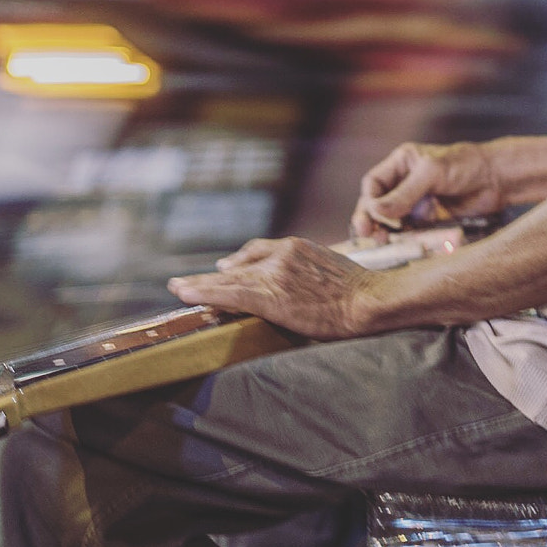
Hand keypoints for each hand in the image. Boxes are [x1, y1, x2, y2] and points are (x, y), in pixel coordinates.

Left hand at [167, 237, 381, 339]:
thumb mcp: (332, 268)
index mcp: (296, 246)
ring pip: (227, 280)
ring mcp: (273, 274)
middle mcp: (281, 254)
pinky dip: (203, 293)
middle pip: (237, 265)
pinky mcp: (270, 296)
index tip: (224, 270)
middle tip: (185, 282)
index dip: (238, 264)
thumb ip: (309, 269)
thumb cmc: (359, 291)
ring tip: (177, 289)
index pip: (258, 252)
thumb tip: (300, 283)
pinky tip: (184, 295)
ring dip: (198, 285)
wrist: (369, 300)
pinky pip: (229, 294)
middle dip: (210, 276)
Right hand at [352, 141, 504, 240]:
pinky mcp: (430, 221)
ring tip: (386, 243)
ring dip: (389, 234)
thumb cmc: (466, 165)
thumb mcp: (431, 173)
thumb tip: (375, 210)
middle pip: (378, 205)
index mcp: (401, 164)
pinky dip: (409, 240)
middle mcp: (405, 184)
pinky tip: (409, 246)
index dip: (368, 200)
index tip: (370, 217)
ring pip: (394, 222)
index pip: (373, 184)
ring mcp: (417, 204)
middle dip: (371, 220)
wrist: (498, 180)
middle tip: (368, 236)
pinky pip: (413, 233)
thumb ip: (404, 193)